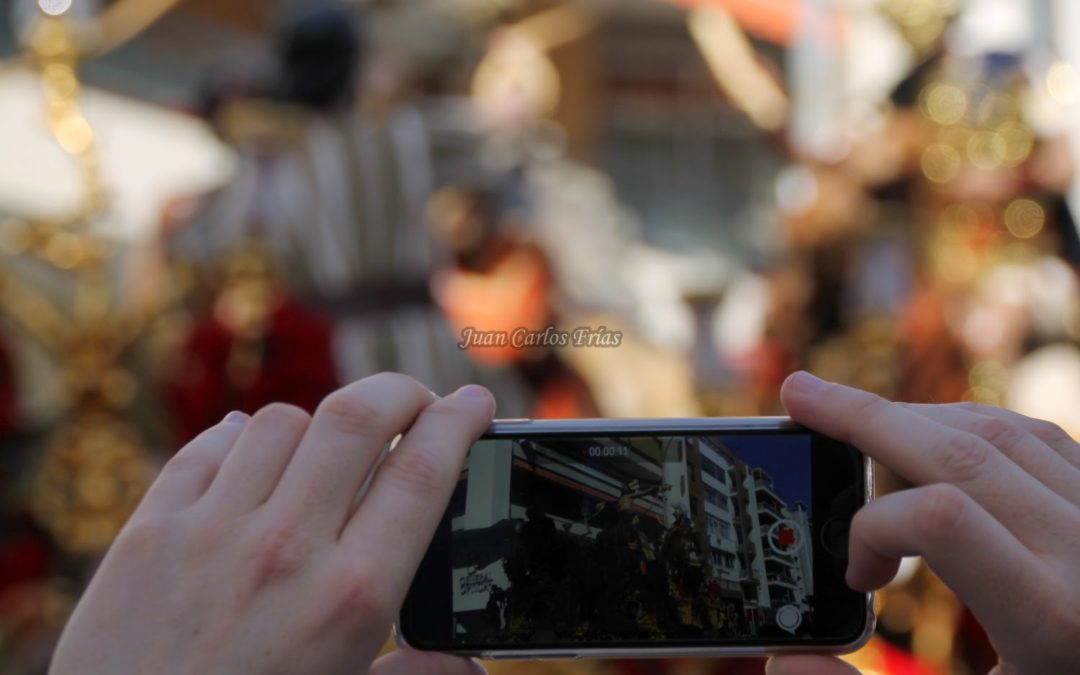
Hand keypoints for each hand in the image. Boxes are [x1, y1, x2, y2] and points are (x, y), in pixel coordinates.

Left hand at [49, 373, 494, 674]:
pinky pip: (207, 448)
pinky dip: (239, 440)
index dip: (458, 421)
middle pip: (358, 418)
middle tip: (416, 401)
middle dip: (400, 391)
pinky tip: (252, 457)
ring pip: (281, 422)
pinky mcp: (149, 533)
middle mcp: (285, 549)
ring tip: (328, 453)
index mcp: (352, 597)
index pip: (423, 472)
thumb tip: (470, 666)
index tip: (474, 402)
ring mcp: (210, 533)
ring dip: (318, 426)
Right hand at [767, 372, 1079, 674]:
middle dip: (865, 417)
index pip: (943, 518)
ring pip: (1002, 432)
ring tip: (855, 419)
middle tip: (801, 396)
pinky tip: (934, 433)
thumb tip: (787, 659)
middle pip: (962, 451)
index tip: (857, 576)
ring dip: (916, 418)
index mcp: (1054, 620)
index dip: (872, 528)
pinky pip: (1043, 440)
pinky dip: (973, 426)